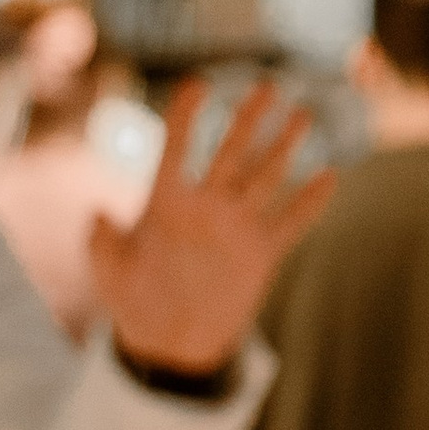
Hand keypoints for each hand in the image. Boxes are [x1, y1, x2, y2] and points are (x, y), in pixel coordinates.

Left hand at [87, 77, 332, 376]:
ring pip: (264, 176)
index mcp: (166, 203)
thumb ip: (101, 242)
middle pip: (231, 151)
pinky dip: (309, 201)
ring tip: (301, 115)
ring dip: (283, 146)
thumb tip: (99, 212)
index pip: (176, 147)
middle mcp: (206, 206)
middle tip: (268, 85)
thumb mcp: (109, 273)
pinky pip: (290, 221)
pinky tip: (329, 175)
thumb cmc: (134, 305)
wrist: (170, 345)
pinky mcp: (261, 252)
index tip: (197, 84)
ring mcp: (236, 227)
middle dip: (249, 118)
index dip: (184, 115)